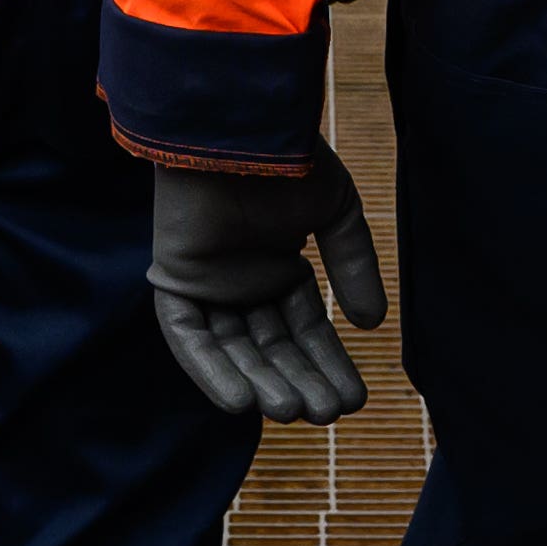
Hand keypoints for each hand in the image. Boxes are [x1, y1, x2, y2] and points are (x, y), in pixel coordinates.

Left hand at [144, 155, 388, 423]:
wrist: (242, 131)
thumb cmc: (290, 162)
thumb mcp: (336, 216)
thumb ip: (354, 267)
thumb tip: (372, 325)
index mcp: (279, 266)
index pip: (304, 329)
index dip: (328, 364)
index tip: (355, 398)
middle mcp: (242, 281)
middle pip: (272, 348)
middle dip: (300, 381)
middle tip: (328, 413)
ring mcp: (207, 285)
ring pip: (234, 351)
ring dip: (261, 383)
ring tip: (293, 412)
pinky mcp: (174, 283)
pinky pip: (189, 339)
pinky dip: (210, 371)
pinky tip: (243, 403)